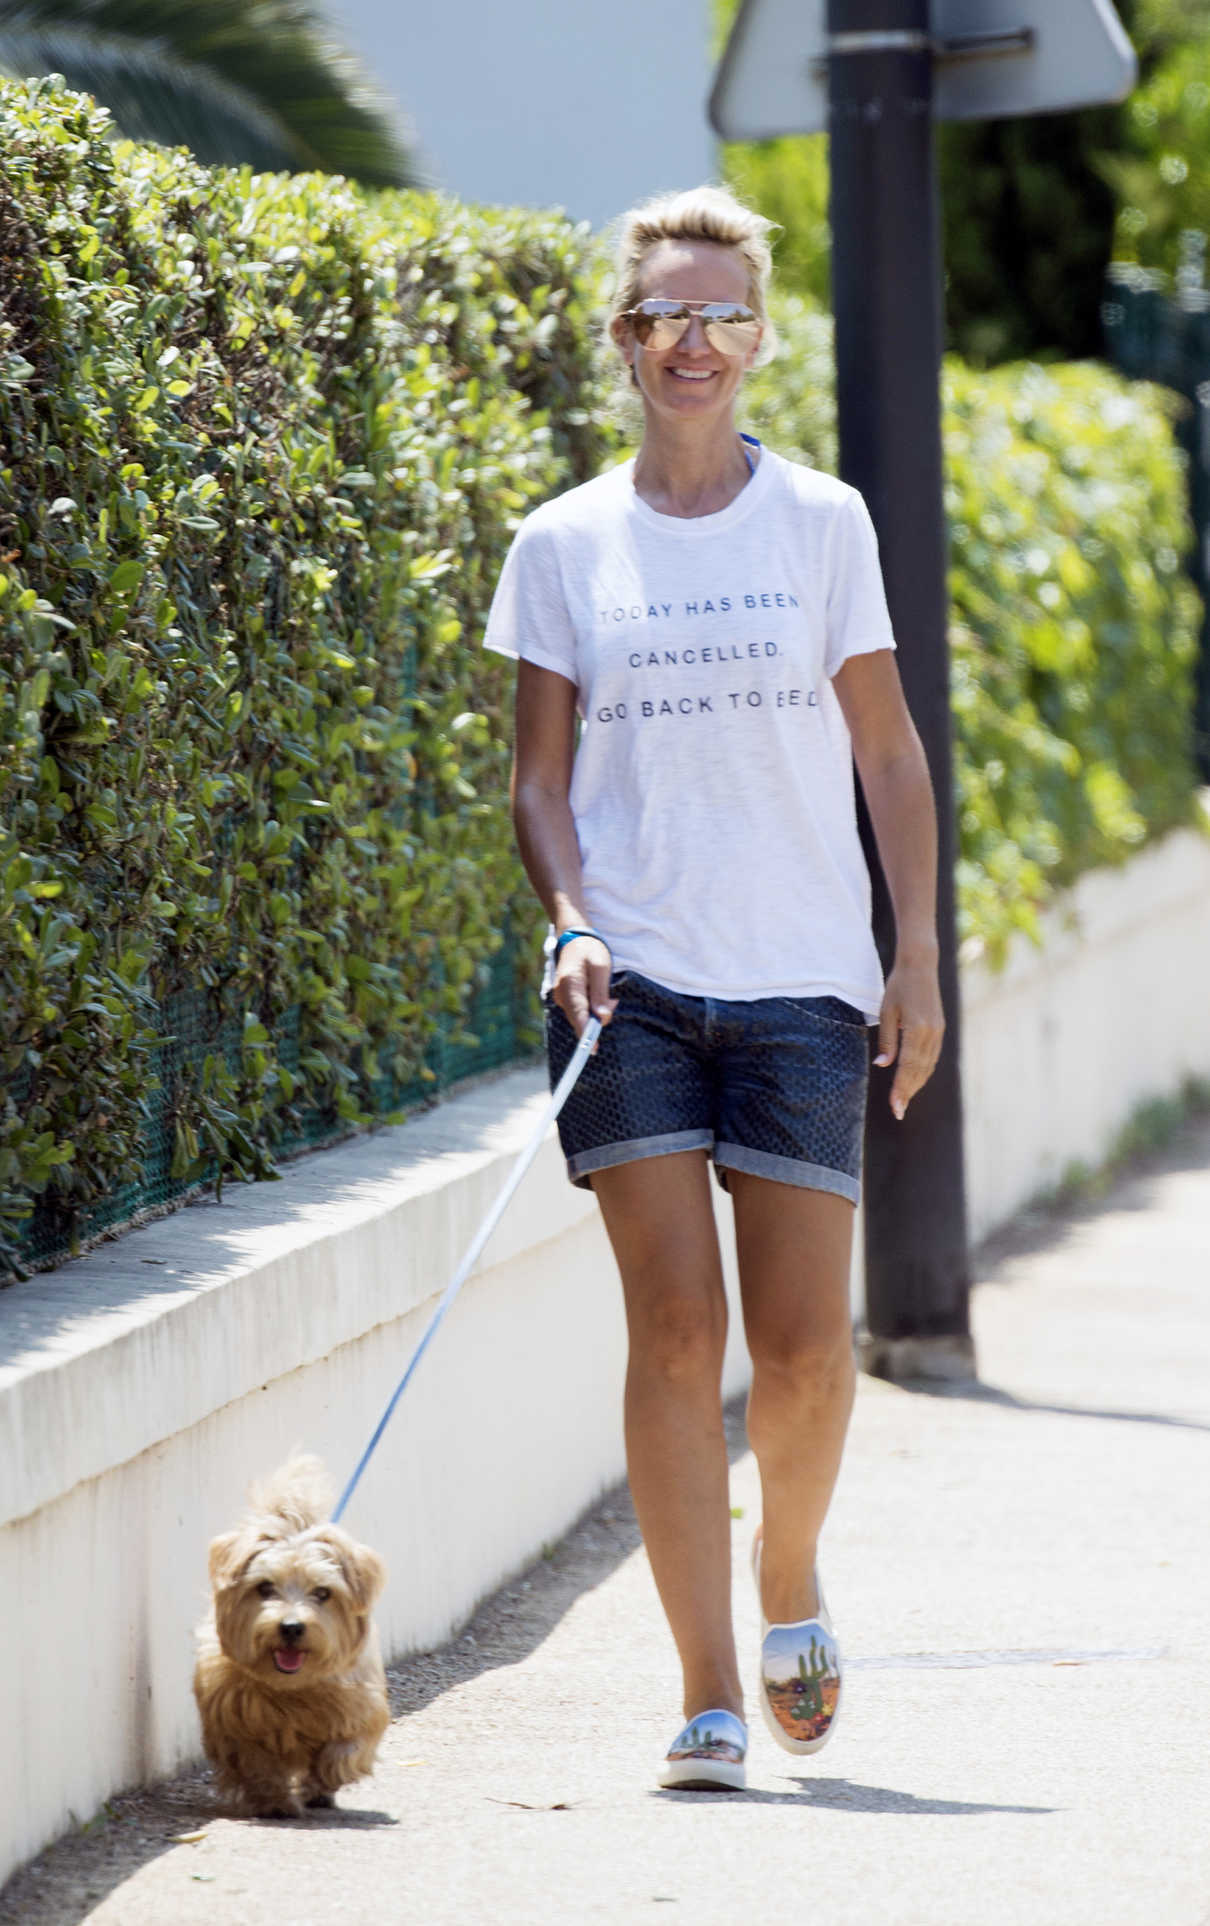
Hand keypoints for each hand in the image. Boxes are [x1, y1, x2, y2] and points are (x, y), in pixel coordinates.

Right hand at [553, 935, 616, 1042]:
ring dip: (596, 1012)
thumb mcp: (601, 967)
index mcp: (570, 984)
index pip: (578, 1014)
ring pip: (581, 1016)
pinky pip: (580, 1012)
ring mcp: (562, 998)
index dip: (586, 1033)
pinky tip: (600, 995)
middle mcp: (561, 994)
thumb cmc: (591, 950)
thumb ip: (601, 993)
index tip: (592, 1049)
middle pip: (579, 1019)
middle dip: (598, 1019)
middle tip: (613, 1001)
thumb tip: (603, 1018)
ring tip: (607, 993)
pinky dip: (592, 1009)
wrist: (575, 940)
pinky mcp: (566, 1000)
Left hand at [874, 955, 943, 1120]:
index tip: (895, 1107)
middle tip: (898, 1112)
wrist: (920, 966)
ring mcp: (938, 1032)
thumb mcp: (886, 1011)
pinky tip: (914, 1079)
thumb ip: (887, 1041)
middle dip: (908, 1092)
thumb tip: (882, 1066)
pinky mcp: (939, 1029)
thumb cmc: (898, 987)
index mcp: (917, 1029)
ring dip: (916, 1084)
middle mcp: (931, 1033)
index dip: (901, 1089)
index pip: (907, 1067)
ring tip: (904, 1100)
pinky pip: (932, 1056)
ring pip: (927, 1066)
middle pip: (920, 1070)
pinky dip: (923, 1071)